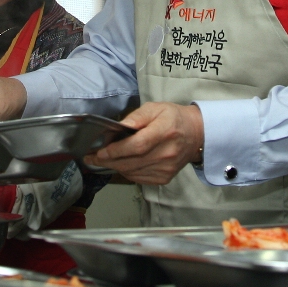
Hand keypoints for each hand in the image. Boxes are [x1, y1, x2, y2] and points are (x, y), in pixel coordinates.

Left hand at [83, 102, 203, 184]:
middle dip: (108, 160)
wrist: (196, 134)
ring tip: (102, 160)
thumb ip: (136, 117)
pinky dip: (126, 172)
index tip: (100, 151)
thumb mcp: (155, 108)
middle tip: (91, 157)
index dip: (116, 151)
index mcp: (165, 132)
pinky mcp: (165, 178)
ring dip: (115, 167)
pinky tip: (121, 164)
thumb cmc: (173, 118)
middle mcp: (167, 153)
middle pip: (132, 162)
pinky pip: (139, 178)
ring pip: (133, 172)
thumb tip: (119, 127)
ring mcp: (166, 168)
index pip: (137, 146)